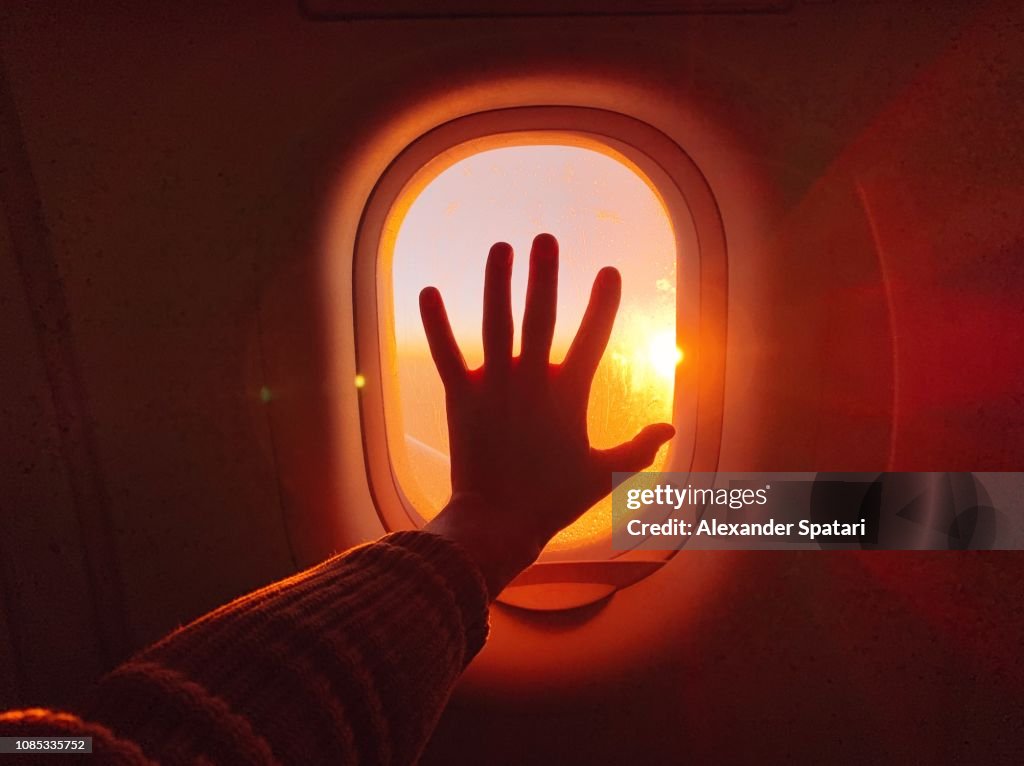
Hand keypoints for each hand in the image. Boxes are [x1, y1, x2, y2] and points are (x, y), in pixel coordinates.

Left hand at [421, 233, 674, 596]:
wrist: (498, 524)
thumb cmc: (553, 500)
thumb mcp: (604, 474)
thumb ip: (639, 448)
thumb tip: (671, 428)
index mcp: (568, 395)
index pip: (592, 338)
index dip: (603, 303)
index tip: (609, 270)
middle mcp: (532, 382)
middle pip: (540, 318)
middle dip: (544, 275)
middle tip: (545, 238)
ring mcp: (494, 387)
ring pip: (496, 325)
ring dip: (497, 284)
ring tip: (500, 248)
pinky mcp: (462, 398)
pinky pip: (447, 354)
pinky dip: (436, 324)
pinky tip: (428, 290)